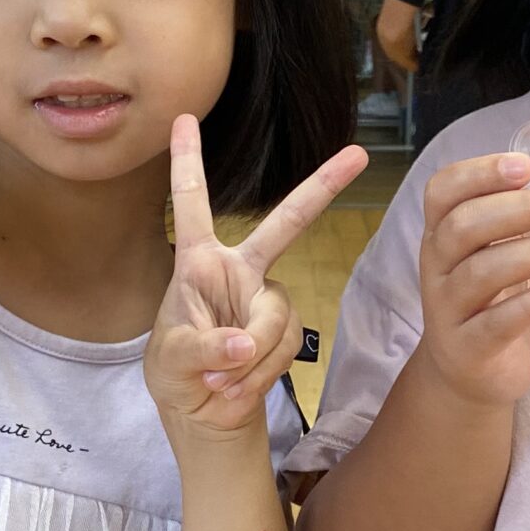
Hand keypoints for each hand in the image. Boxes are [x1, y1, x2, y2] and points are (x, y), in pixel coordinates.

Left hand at [148, 117, 368, 440]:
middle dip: (322, 187)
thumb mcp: (171, 362)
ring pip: (276, 317)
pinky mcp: (283, 330)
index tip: (184, 117)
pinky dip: (260, 374)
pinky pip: (285, 345)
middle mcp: (238, 270)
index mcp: (198, 262)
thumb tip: (244, 343)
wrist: (203, 413)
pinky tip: (236, 387)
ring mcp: (265, 299)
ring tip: (220, 381)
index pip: (191, 203)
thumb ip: (202, 348)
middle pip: (286, 224)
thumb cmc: (175, 373)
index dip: (187, 161)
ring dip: (249, 359)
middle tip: (358, 156)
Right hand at [416, 152, 529, 409]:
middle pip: (464, 226)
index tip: (525, 166)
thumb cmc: (490, 303)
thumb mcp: (497, 256)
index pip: (443, 191)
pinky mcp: (467, 348)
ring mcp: (447, 309)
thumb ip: (522, 224)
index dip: (480, 173)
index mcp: (442, 234)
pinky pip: (495, 323)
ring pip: (480, 273)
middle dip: (519, 209)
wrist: (467, 374)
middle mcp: (437, 267)